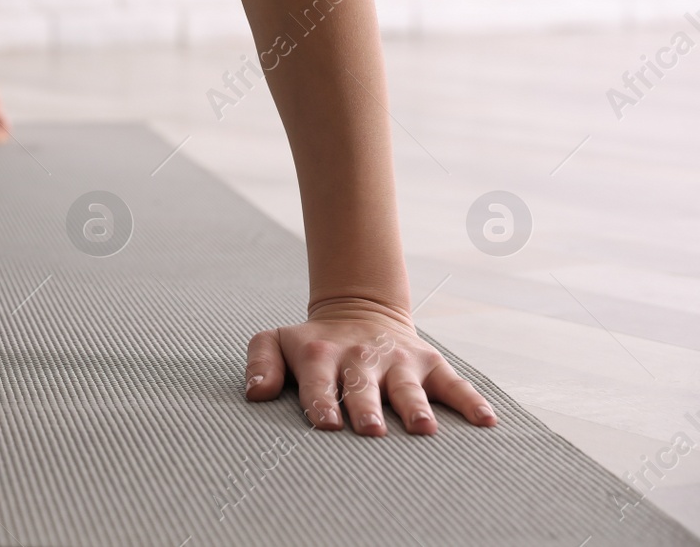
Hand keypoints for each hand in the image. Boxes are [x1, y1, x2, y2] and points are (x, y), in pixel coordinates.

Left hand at [244, 305, 497, 435]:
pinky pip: (454, 383)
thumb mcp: (277, 341)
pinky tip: (486, 422)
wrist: (358, 312)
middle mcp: (360, 357)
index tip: (327, 424)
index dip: (321, 402)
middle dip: (367, 407)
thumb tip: (256, 393)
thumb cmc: (313, 344)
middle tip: (372, 430)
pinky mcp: (429, 363)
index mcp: (321, 355)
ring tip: (422, 428)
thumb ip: (260, 363)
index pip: (318, 382)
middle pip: (363, 387)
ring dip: (414, 405)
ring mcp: (398, 360)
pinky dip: (471, 401)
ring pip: (407, 386)